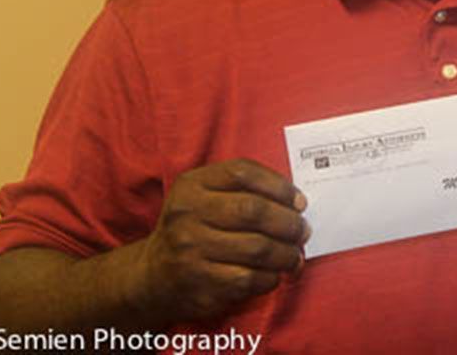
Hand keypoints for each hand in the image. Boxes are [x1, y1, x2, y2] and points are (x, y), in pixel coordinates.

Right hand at [134, 158, 309, 320]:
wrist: (153, 275)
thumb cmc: (193, 227)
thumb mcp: (205, 194)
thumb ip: (243, 187)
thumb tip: (296, 202)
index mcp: (191, 186)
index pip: (242, 173)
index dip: (279, 185)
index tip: (299, 201)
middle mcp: (187, 215)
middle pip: (252, 211)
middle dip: (288, 221)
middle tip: (303, 230)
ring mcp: (191, 252)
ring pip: (256, 248)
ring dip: (286, 253)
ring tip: (295, 256)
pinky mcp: (200, 285)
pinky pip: (249, 280)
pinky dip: (271, 277)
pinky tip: (274, 274)